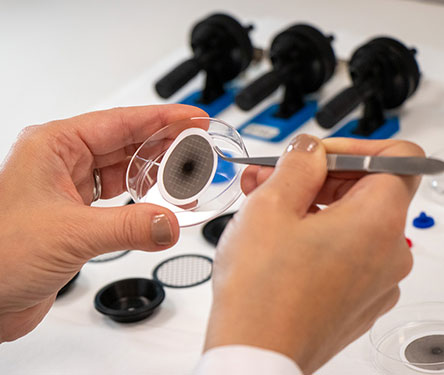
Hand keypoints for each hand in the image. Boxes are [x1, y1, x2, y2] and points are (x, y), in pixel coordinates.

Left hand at [0, 104, 205, 359]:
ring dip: (151, 175)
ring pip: (120, 171)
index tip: (191, 117)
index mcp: (51, 145)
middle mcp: (59, 162)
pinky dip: (138, 202)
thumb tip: (170, 223)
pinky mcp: (73, 215)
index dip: (160, 118)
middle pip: (122, 143)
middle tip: (196, 146)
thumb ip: (130, 227)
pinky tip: (157, 204)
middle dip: (161, 145)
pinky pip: (115, 200)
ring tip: (183, 175)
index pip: (118, 122)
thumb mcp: (72, 234)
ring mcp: (66, 188)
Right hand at [204, 134, 422, 373]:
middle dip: (316, 177)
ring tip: (263, 207)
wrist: (255, 355)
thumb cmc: (261, 291)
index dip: (352, 147)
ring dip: (310, 205)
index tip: (316, 155)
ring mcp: (376, 282)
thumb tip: (310, 149)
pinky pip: (345, 253)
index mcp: (377, 222)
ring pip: (349, 222)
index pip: (396, 157)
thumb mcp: (270, 206)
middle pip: (366, 190)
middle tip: (272, 178)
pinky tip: (278, 239)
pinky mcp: (357, 300)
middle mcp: (389, 254)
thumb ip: (298, 164)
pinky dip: (316, 237)